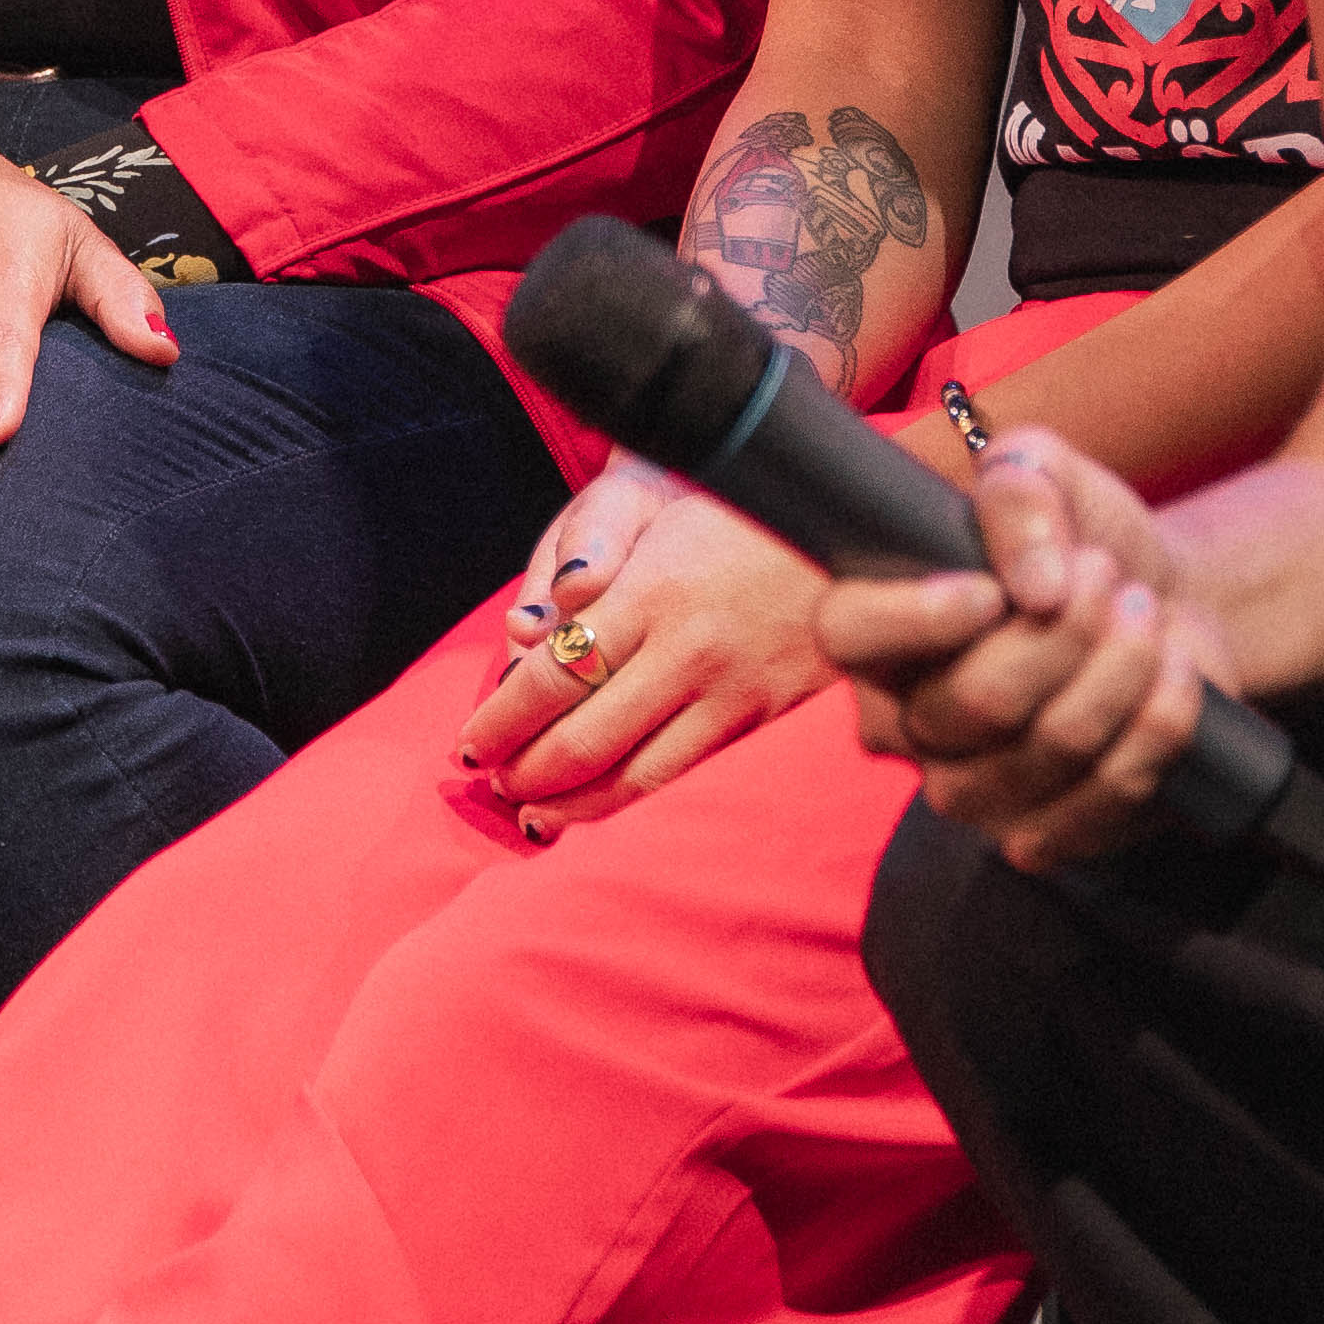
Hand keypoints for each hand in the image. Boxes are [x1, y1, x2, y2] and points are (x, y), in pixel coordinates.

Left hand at [460, 461, 841, 832]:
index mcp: (650, 592)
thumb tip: (526, 634)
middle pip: (581, 738)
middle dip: (523, 770)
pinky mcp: (756, 716)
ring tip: (530, 811)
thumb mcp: (657, 518)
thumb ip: (590, 576)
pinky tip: (595, 802)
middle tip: (490, 780)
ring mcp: (727, 692)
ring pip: (630, 773)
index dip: (500, 719)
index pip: (550, 675)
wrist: (852, 529)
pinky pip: (676, 770)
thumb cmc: (740, 511)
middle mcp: (686, 650)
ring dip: (569, 802)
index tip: (471, 740)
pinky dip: (624, 795)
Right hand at [816, 429, 1225, 870]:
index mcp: (880, 631)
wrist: (1162, 601)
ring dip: (1124, 665)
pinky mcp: (1048, 833)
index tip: (990, 590)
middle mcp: (909, 724)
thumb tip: (1036, 586)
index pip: (848, 633)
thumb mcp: (1047, 471)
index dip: (915, 617)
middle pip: (979, 698)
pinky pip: (1109, 793)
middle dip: (1071, 625)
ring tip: (1145, 611)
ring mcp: (975, 791)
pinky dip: (1160, 723)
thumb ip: (1021, 489)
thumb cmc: (1079, 538)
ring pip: (1055, 745)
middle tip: (1107, 574)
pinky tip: (1172, 673)